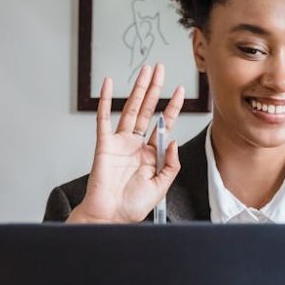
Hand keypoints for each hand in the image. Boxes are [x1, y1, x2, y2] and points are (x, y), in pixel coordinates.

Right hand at [68, 63, 184, 223]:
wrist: (111, 216)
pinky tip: (109, 84)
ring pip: (130, 109)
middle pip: (148, 109)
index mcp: (150, 153)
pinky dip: (105, 100)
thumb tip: (172, 140)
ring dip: (138, 89)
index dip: (172, 106)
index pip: (164, 124)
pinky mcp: (104, 144)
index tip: (180, 90)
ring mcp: (119, 142)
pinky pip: (104, 118)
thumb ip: (170, 164)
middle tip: (159, 68)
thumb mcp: (161, 186)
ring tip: (145, 70)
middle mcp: (135, 144)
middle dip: (155, 88)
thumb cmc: (133, 205)